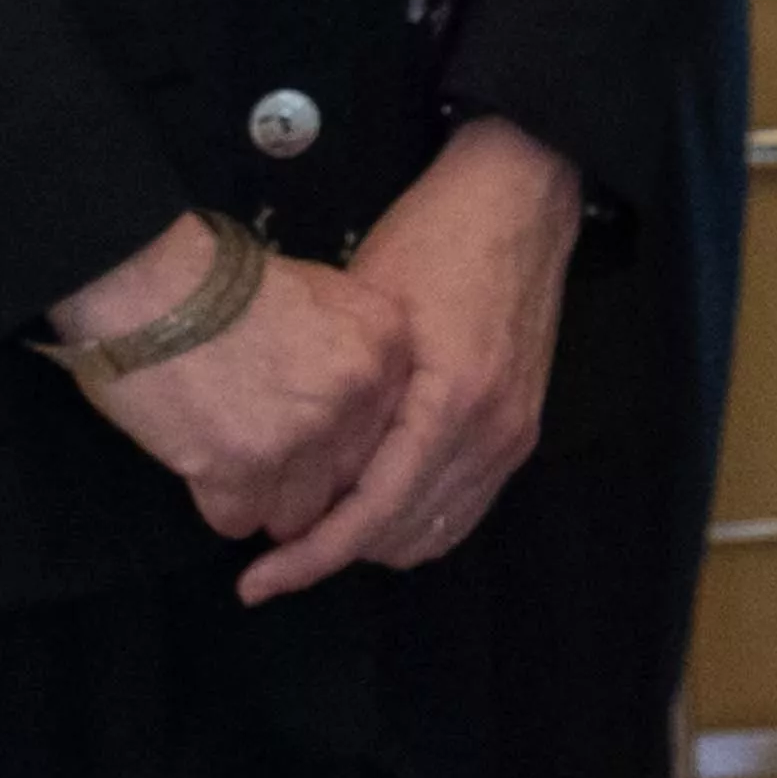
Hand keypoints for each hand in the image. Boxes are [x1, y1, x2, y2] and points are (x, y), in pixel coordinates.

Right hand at [62, 232, 413, 560]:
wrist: (146, 278)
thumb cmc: (221, 279)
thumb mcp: (318, 293)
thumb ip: (349, 351)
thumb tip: (350, 408)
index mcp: (385, 342)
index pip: (386, 430)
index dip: (343, 440)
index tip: (311, 435)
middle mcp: (356, 391)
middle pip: (345, 479)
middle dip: (305, 477)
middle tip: (263, 452)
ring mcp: (303, 433)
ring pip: (296, 512)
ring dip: (262, 498)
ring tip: (228, 458)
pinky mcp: (243, 467)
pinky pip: (239, 520)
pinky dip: (217, 503)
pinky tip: (200, 463)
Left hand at [236, 127, 583, 603]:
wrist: (517, 195)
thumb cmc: (434, 235)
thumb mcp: (366, 312)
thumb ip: (344, 402)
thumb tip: (298, 477)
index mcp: (452, 403)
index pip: (372, 515)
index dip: (309, 558)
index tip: (256, 582)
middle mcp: (493, 433)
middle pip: (404, 537)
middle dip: (336, 552)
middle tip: (275, 543)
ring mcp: (514, 434)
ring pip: (437, 533)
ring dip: (375, 539)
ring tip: (317, 522)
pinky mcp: (520, 426)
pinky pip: (466, 506)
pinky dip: (414, 518)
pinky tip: (371, 499)